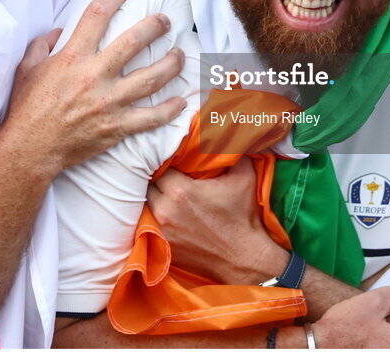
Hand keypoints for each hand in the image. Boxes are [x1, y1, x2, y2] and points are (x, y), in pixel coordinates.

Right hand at [1, 0, 186, 175]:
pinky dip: (170, 110)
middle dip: (155, 26)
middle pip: (134, 42)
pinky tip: (181, 102)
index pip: (96, 16)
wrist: (30, 149)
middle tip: (166, 21)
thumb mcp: (27, 68)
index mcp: (72, 58)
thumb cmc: (27, 108)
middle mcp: (94, 76)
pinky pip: (151, 117)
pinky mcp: (117, 127)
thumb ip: (43, 44)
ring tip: (181, 55)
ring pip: (151, 78)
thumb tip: (60, 30)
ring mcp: (109, 102)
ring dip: (172, 64)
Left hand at [147, 157, 285, 283]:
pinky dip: (155, 217)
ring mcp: (162, 231)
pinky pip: (149, 225)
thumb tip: (230, 132)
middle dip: (156, 179)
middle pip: (147, 186)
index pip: (158, 167)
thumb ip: (232, 152)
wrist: (244, 258)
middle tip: (166, 174)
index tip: (172, 161)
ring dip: (153, 197)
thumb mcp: (244, 177)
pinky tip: (167, 212)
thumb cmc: (243, 216)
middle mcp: (166, 210)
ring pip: (145, 205)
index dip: (164, 162)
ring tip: (164, 192)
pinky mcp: (163, 246)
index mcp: (181, 191)